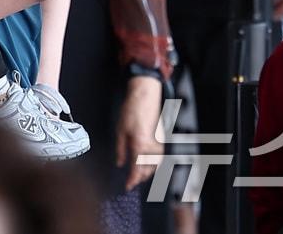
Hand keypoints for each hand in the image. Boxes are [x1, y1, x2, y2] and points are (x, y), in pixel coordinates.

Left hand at [116, 75, 164, 190]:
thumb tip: (119, 163)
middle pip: (147, 170)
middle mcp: (152, 148)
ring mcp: (159, 144)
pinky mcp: (162, 140)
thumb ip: (120, 150)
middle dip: (139, 178)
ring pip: (155, 166)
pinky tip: (148, 164)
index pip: (137, 170)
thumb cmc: (132, 110)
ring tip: (138, 176)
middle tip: (131, 182)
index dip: (132, 181)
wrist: (145, 97)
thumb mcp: (120, 130)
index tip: (127, 186)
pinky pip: (159, 158)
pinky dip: (153, 164)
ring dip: (147, 173)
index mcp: (140, 146)